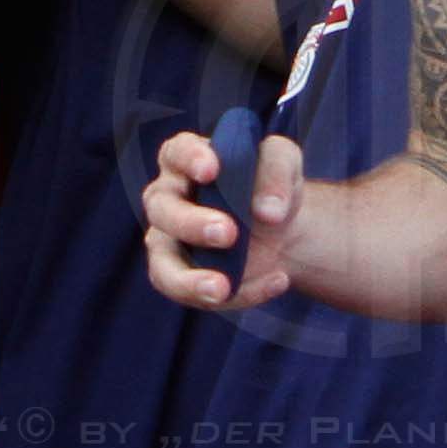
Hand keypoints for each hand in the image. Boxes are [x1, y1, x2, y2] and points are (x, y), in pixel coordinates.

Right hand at [139, 122, 303, 310]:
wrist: (282, 230)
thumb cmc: (270, 186)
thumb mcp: (284, 164)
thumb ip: (277, 173)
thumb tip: (268, 211)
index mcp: (185, 159)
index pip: (177, 153)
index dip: (189, 160)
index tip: (211, 169)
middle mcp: (168, 199)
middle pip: (161, 209)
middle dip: (191, 223)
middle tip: (229, 232)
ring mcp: (168, 242)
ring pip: (162, 265)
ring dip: (188, 280)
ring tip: (222, 288)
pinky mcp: (182, 277)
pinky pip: (192, 294)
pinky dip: (236, 294)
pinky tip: (275, 280)